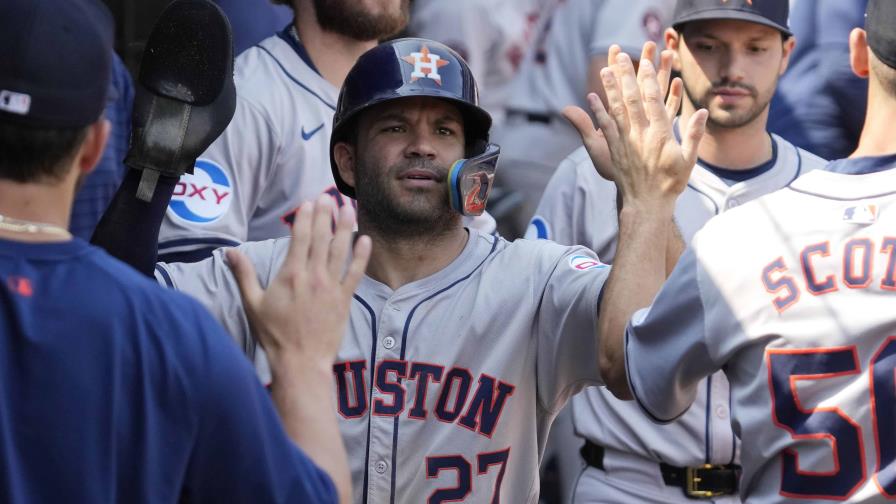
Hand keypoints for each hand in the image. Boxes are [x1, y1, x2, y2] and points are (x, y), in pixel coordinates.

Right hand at [226, 195, 370, 373]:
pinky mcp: (344, 299)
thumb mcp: (253, 304)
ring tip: (348, 207)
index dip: (305, 218)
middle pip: (321, 238)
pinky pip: (355, 273)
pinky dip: (361, 256)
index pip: (300, 238)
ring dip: (345, 227)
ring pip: (340, 250)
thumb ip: (244, 275)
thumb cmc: (274, 335)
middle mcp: (313, 276)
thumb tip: (230, 252)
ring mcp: (331, 287)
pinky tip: (365, 240)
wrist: (301, 362)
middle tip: (328, 196)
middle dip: (325, 215)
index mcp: (290, 275)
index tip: (308, 202)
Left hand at [577, 49, 706, 210]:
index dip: (648, 80)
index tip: (645, 63)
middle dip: (626, 76)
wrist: (647, 204)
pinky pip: (605, 127)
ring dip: (609, 89)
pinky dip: (598, 111)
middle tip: (621, 57)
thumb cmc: (671, 183)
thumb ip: (694, 135)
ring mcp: (625, 142)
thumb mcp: (689, 160)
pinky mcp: (614, 150)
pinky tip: (591, 98)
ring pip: (616, 110)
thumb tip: (701, 112)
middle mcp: (640, 135)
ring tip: (604, 70)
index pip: (653, 101)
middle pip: (632, 100)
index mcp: (660, 135)